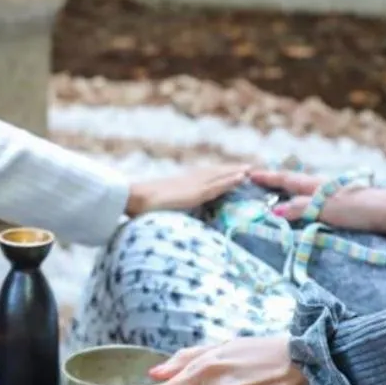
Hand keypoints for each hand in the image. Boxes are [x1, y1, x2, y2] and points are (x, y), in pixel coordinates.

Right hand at [126, 164, 251, 216]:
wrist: (134, 199)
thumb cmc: (141, 207)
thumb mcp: (157, 209)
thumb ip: (166, 211)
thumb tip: (166, 217)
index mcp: (181, 185)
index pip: (204, 178)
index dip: (217, 175)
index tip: (229, 172)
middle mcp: (189, 182)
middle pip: (214, 174)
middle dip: (230, 171)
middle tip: (248, 167)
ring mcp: (193, 186)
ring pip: (219, 177)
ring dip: (235, 172)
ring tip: (251, 169)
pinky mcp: (195, 193)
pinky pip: (217, 185)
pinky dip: (231, 180)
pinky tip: (242, 177)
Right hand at [249, 169, 385, 237]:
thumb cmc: (365, 209)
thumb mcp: (329, 208)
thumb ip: (302, 208)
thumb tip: (274, 208)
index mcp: (318, 185)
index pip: (286, 179)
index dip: (267, 177)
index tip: (248, 174)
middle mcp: (326, 191)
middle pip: (295, 187)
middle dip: (276, 187)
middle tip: (256, 189)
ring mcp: (337, 202)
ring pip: (307, 200)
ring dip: (291, 201)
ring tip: (275, 206)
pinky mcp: (348, 216)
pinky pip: (318, 214)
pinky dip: (306, 215)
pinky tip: (305, 222)